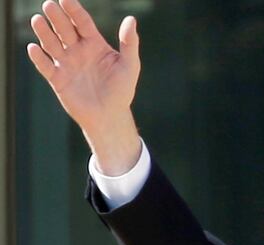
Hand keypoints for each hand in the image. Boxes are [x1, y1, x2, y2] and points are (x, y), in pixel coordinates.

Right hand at [27, 0, 141, 175]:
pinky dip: (39, 58)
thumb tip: (131, 19)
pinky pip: (45, 66)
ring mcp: (66, 64)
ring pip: (52, 44)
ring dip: (44, 33)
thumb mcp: (129, 65)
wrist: (110, 116)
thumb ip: (129, 43)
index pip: (82, 23)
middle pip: (64, 30)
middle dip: (57, 17)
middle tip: (49, 4)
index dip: (74, 10)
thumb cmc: (122, 90)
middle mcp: (77, 50)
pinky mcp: (58, 79)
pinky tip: (34, 48)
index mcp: (94, 44)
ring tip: (37, 20)